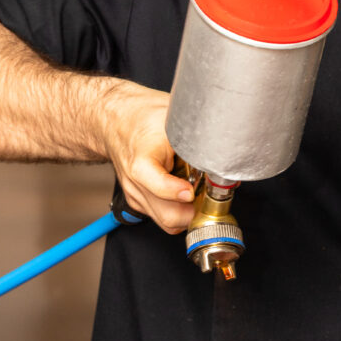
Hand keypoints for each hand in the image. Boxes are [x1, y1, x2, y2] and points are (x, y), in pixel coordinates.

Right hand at [101, 83, 194, 233]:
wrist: (116, 121)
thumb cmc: (143, 117)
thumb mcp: (173, 117)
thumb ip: (196, 134)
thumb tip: (225, 150)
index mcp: (142, 160)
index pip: (157, 184)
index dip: (178, 191)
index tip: (192, 189)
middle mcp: (136, 183)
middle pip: (169, 215)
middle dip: (195, 210)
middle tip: (209, 194)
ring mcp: (137, 195)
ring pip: (169, 223)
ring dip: (189, 213)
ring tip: (199, 192)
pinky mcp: (139, 202)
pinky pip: (164, 218)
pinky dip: (180, 211)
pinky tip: (186, 192)